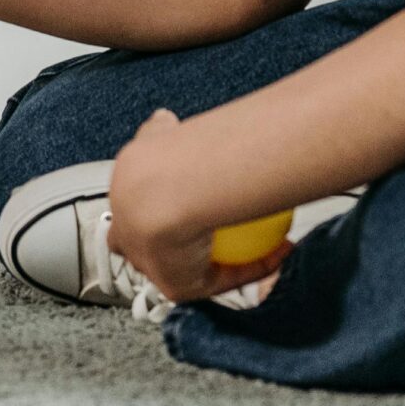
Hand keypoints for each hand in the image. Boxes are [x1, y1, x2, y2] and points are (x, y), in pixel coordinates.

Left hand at [104, 110, 292, 304]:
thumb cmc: (161, 160)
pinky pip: (222, 280)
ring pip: (191, 269)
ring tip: (265, 245)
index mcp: (124, 203)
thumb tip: (165, 119)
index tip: (188, 202)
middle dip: (177, 248)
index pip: (134, 214)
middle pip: (154, 251)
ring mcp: (154, 267)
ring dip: (224, 261)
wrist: (165, 190)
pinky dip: (253, 267)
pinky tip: (279, 252)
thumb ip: (159, 131)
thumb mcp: (154, 135)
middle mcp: (133, 240)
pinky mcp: (178, 286)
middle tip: (219, 233)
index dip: (154, 211)